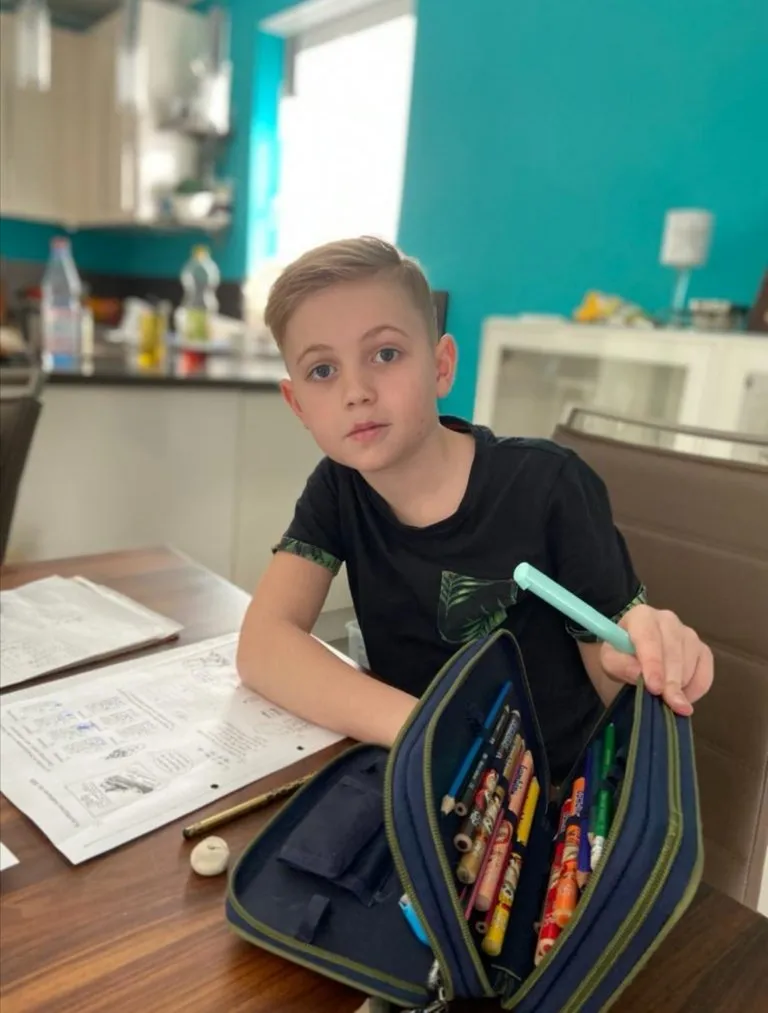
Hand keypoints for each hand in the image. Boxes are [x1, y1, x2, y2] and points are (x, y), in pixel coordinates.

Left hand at [599, 605, 713, 715]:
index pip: (650, 639)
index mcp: (642, 616)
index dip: (653, 664)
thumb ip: (619, 664)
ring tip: (665, 697)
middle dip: (671, 682)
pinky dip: (696, 690)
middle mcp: (668, 620)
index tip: (655, 687)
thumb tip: (639, 674)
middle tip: (668, 704)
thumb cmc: (621, 653)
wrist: (634, 652)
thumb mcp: (610, 659)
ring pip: (690, 664)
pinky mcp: (703, 650)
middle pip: (674, 653)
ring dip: (680, 686)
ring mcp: (689, 634)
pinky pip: (705, 674)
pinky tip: (682, 696)